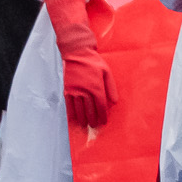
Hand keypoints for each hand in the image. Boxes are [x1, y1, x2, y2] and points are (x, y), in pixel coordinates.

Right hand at [43, 0, 114, 130]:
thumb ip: (111, 88)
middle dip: (92, 120)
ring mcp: (74, 91)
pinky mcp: (66, 89)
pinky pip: (68, 105)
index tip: (104, 123)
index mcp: (96, 87)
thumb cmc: (94, 62)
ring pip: (78, 110)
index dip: (102, 116)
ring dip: (82, 120)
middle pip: (89, 110)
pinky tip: (73, 120)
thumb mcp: (107, 72)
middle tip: (95, 128)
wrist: (76, 53)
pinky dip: (71, 114)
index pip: (100, 106)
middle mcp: (84, 91)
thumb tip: (114, 102)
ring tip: (85, 127)